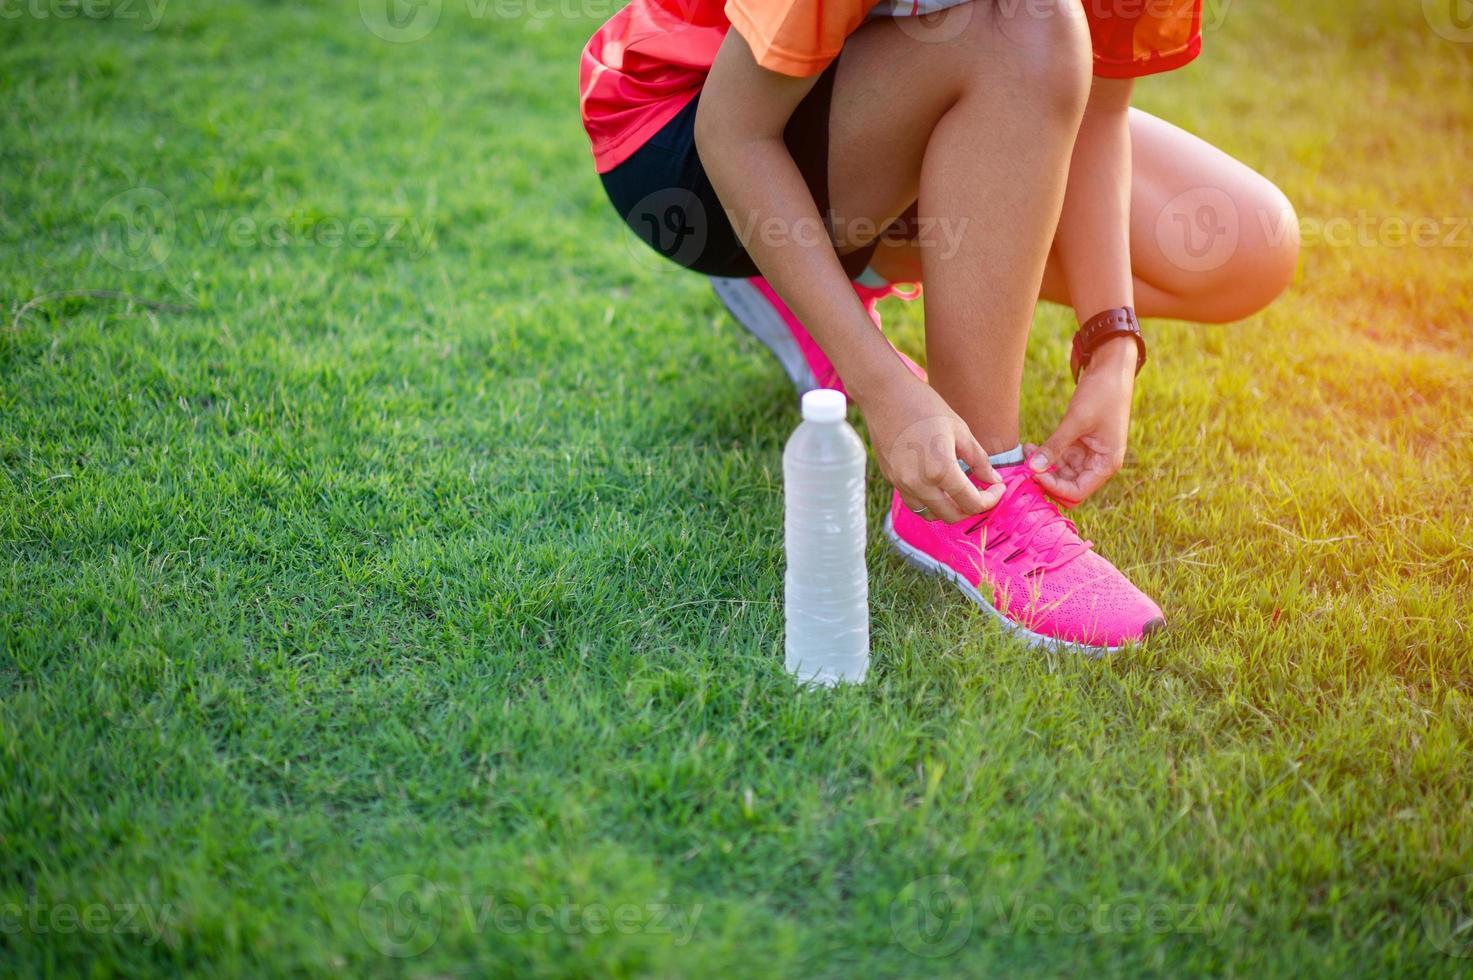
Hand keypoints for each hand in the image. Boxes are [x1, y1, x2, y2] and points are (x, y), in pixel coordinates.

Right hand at [857, 373, 1003, 522]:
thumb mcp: (960, 429)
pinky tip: (937, 483)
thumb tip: (994, 480)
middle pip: (951, 516)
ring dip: (947, 509)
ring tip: (958, 491)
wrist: (884, 394)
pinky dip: (929, 500)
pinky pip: (913, 501)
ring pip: (929, 514)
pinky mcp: (891, 479)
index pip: (971, 503)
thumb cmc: (925, 405)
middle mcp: (919, 484)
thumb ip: (979, 460)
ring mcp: (901, 484)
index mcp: (940, 470)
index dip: (990, 500)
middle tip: (982, 493)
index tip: (998, 489)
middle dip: (971, 509)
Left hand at [1027, 337, 1137, 504]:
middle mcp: (1098, 464)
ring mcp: (1088, 455)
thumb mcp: (1076, 420)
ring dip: (1042, 468)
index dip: (1053, 487)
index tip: (1033, 473)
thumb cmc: (1102, 393)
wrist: (1111, 369)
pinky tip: (1030, 448)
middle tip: (1025, 468)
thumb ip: (1055, 446)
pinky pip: (1059, 459)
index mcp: (1106, 464)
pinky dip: (1045, 456)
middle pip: (1068, 487)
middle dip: (1047, 480)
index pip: (1076, 492)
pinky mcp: (1078, 444)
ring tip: (1025, 453)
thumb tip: (1033, 469)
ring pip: (1061, 474)